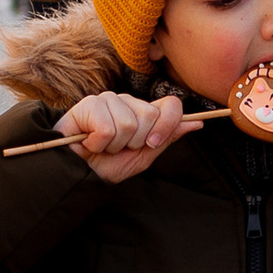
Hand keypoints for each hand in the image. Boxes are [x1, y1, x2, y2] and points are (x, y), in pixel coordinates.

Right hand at [52, 90, 198, 183]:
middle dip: (135, 141)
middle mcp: (127, 101)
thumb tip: (197, 122)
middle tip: (117, 147)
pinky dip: (98, 143)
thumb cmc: (106, 164)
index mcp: (143, 112)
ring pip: (129, 123)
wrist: (76, 173)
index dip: (167, 125)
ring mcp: (108, 100)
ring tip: (101, 146)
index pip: (171, 105)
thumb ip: (167, 137)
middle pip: (150, 115)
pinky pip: (107, 127)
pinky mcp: (89, 104)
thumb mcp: (143, 155)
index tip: (151, 143)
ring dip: (115, 144)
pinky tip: (89, 142)